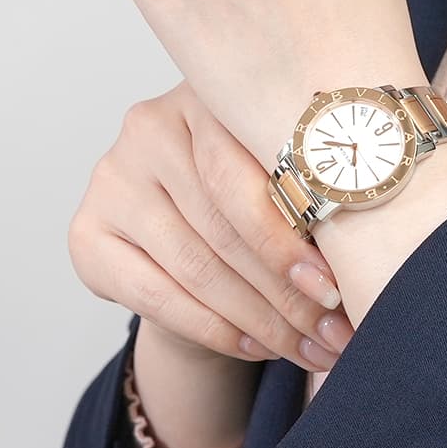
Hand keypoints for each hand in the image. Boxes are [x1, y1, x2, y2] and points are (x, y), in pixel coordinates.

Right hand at [68, 82, 353, 371]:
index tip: (336, 290)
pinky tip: (258, 346)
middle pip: (222, 228)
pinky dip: (215, 330)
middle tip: (333, 334)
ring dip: (262, 321)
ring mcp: (112, 180)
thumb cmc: (247, 191)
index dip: (289, 241)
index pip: (242, 178)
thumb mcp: (276, 173)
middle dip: (287, 294)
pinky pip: (157, 297)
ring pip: (196, 268)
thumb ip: (303, 198)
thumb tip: (358, 267)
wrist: (190, 219)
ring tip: (310, 349)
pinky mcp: (87, 234)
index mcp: (204, 98)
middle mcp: (149, 129)